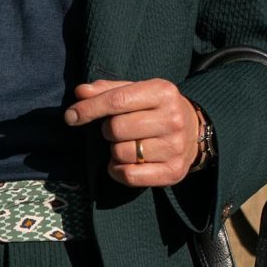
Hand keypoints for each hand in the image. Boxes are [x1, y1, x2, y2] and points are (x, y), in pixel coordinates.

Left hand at [66, 78, 202, 187]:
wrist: (195, 131)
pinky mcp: (173, 171)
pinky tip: (125, 163)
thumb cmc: (155, 108)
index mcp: (163, 92)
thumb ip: (108, 90)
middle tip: (117, 130)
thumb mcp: (137, 91)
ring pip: (120, 153)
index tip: (71, 116)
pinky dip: (118, 171)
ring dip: (114, 151)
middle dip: (107, 130)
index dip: (89, 109)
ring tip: (128, 144)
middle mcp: (173, 119)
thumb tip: (81, 92)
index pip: (117, 100)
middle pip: (116, 129)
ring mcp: (175, 147)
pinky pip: (129, 175)